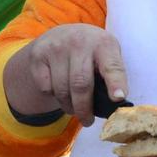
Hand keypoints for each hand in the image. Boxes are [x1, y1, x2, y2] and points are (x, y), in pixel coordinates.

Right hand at [7, 24, 127, 126]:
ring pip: (62, 90)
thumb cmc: (91, 53)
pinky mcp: (38, 55)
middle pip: (81, 84)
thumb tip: (114, 104)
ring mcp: (57, 47)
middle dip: (84, 109)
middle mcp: (80, 41)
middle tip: (87, 121)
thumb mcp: (106, 55)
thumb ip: (111, 75)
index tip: (118, 98)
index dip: (116, 83)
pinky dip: (53, 95)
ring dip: (68, 106)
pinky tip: (59, 89)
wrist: (60, 34)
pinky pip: (46, 88)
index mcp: (104, 43)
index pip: (111, 66)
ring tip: (74, 107)